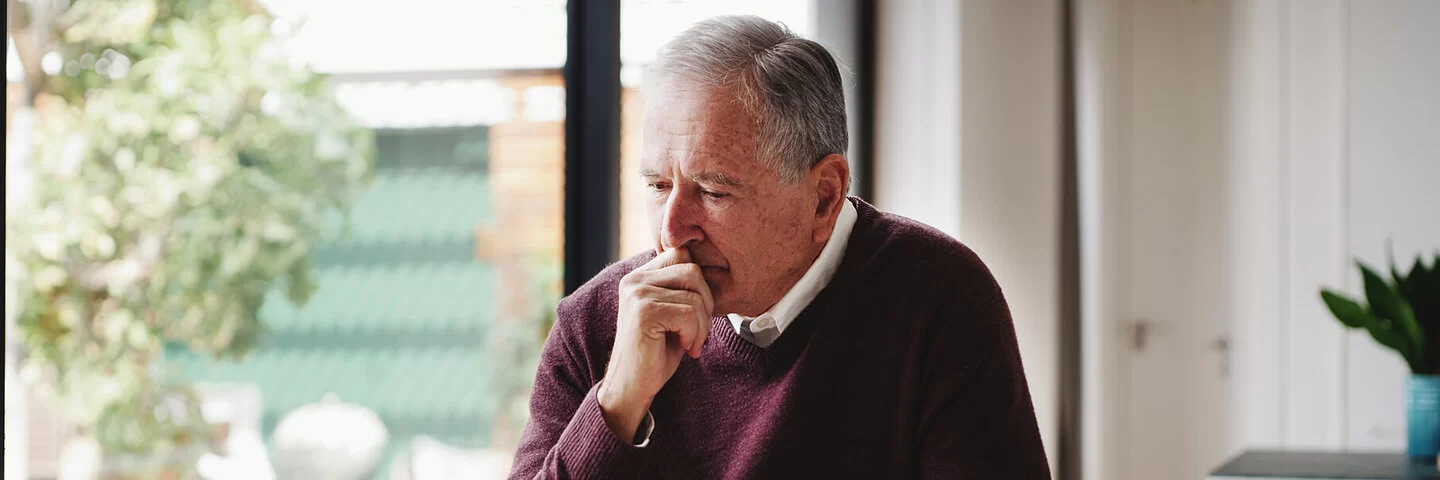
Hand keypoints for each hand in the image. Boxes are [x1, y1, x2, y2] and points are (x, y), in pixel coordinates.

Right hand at [597, 247, 713, 441]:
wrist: (632, 387)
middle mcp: (634, 280)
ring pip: (695, 295)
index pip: (682, 255)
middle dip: (705, 303)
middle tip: (697, 332)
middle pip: (693, 271)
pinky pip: (689, 314)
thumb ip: (683, 289)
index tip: (696, 312)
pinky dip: (695, 334)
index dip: (699, 283)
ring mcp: (637, 294)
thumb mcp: (672, 314)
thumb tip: (716, 269)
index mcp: (639, 276)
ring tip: (690, 342)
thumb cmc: (656, 352)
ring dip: (702, 324)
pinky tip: (685, 348)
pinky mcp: (643, 312)